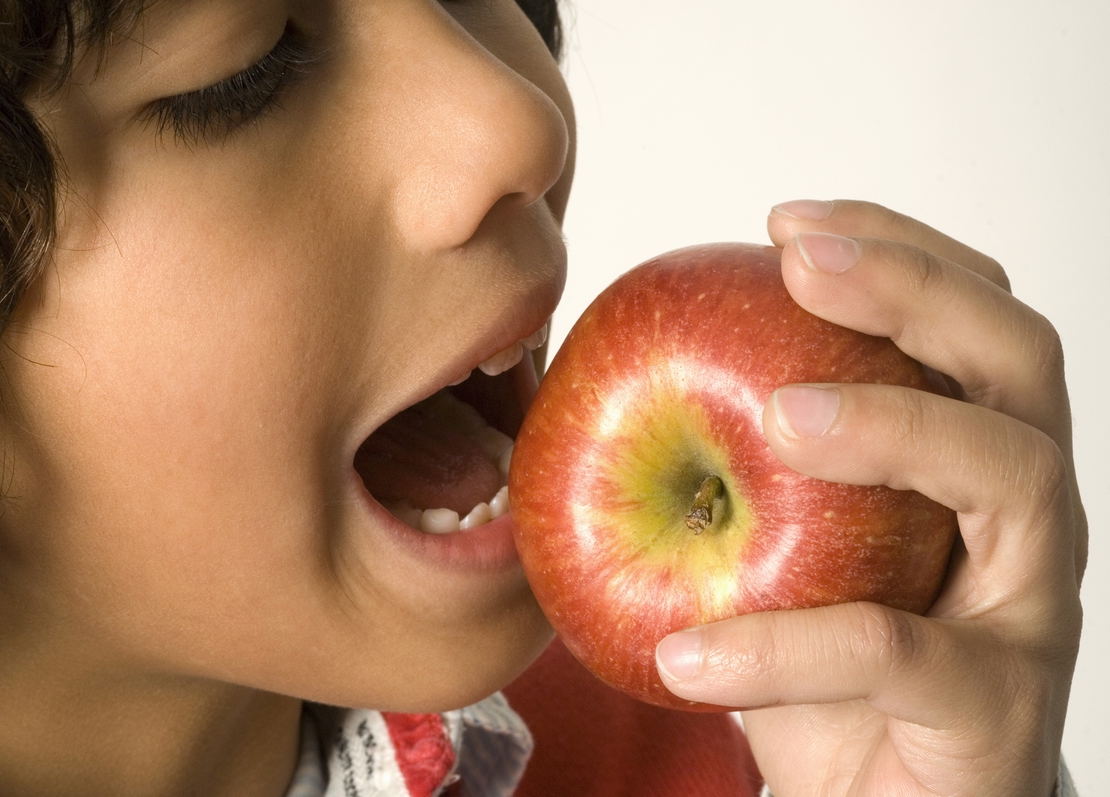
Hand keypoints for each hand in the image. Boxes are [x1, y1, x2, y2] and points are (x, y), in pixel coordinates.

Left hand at [654, 200, 1085, 795]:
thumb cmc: (826, 667)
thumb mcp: (777, 544)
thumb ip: (733, 463)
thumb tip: (610, 374)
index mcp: (970, 453)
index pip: (971, 314)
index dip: (894, 250)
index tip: (786, 224)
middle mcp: (1023, 512)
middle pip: (1018, 359)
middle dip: (912, 289)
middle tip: (799, 263)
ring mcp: (1024, 607)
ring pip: (1008, 475)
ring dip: (893, 424)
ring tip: (782, 419)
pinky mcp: (994, 706)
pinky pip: (900, 654)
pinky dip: (788, 645)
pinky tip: (692, 654)